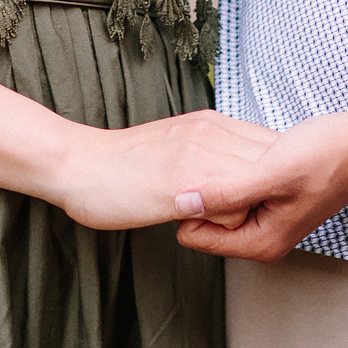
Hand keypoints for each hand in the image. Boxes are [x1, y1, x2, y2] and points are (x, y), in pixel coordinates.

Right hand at [46, 109, 277, 230]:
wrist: (77, 164)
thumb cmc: (122, 164)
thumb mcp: (175, 143)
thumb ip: (208, 150)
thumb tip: (238, 173)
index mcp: (210, 122)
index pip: (268, 146)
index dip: (268, 174)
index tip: (253, 196)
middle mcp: (211, 132)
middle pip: (269, 169)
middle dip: (262, 194)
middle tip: (234, 215)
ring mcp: (201, 156)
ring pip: (255, 191)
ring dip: (240, 211)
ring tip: (209, 221)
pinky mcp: (186, 185)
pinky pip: (233, 211)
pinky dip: (223, 224)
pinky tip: (189, 225)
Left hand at [171, 110, 347, 260]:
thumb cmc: (327, 156)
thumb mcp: (271, 173)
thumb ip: (225, 193)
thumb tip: (180, 203)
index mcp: (260, 242)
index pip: (195, 236)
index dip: (188, 205)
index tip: (195, 175)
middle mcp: (261, 236)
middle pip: (204, 220)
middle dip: (202, 191)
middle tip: (212, 158)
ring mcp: (266, 218)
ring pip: (219, 201)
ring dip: (217, 178)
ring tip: (230, 153)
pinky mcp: (270, 199)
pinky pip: (236, 189)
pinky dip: (234, 170)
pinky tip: (245, 152)